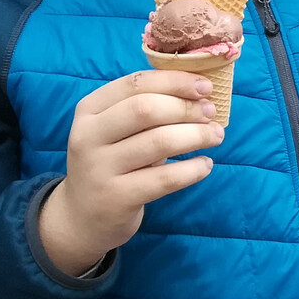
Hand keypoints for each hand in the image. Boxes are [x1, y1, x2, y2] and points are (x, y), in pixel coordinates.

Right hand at [38, 71, 223, 275]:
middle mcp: (88, 136)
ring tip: (216, 136)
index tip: (205, 87)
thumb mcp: (117, 130)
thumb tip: (200, 91)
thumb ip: (147, 108)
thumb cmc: (113, 162)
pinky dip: (193, 169)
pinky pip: (165, 179)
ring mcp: (99, 168)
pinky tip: (205, 165)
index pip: (135, 83)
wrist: (83, 217)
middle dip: (186, 108)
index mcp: (89, 109)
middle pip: (146, 109)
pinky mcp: (116, 198)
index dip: (175, 81)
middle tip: (211, 113)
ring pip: (159, 142)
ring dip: (197, 135)